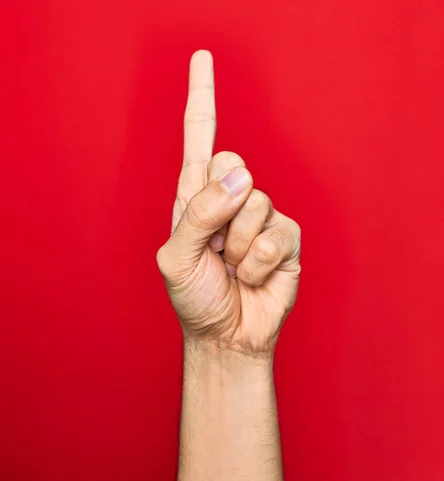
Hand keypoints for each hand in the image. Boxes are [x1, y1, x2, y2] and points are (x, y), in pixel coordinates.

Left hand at [156, 50, 300, 355]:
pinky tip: (253, 275)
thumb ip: (199, 212)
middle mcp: (230, 198)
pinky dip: (258, 262)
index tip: (202, 58)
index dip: (202, 98)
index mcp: (196, 196)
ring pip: (255, 202)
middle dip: (218, 208)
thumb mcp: (177, 257)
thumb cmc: (196, 296)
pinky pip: (275, 234)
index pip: (201, 138)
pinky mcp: (286, 238)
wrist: (226, 334)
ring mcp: (261, 216)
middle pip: (232, 161)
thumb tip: (241, 176)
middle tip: (214, 247)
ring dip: (237, 246)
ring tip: (232, 267)